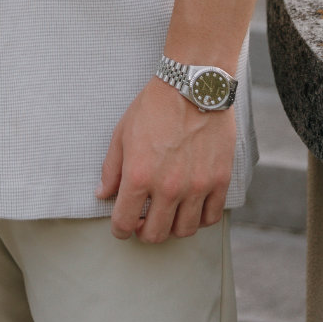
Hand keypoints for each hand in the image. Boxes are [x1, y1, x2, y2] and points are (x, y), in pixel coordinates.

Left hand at [96, 76, 235, 241]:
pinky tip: (191, 207)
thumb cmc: (155, 107)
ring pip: (184, 231)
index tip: (122, 226)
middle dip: (144, 232)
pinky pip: (211, 217)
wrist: (192, 86)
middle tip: (143, 221)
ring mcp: (197, 186)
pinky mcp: (219, 181)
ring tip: (167, 214)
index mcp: (140, 176)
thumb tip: (103, 195)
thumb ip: (112, 169)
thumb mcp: (122, 134)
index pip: (125, 222)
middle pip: (155, 234)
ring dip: (172, 228)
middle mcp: (168, 187)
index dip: (120, 229)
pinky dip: (200, 219)